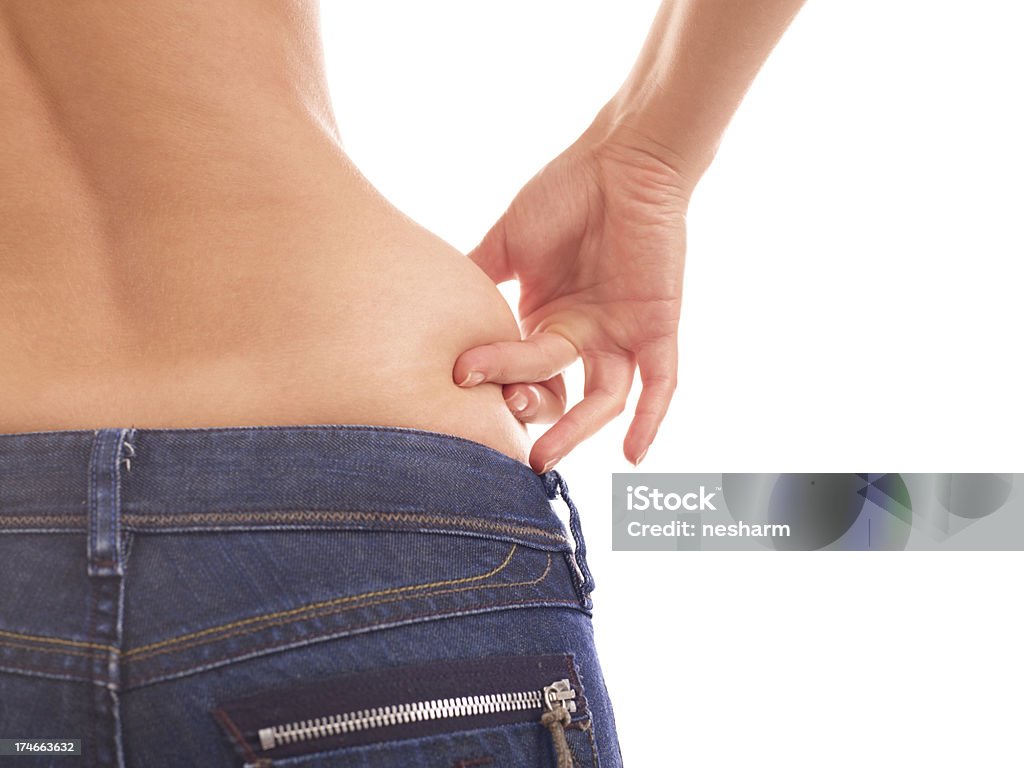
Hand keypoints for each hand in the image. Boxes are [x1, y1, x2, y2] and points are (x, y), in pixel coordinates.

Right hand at [453, 130, 690, 472]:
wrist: (620, 159)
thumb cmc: (564, 194)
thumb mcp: (507, 243)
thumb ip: (476, 277)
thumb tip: (426, 301)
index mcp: (547, 320)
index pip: (520, 371)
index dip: (496, 383)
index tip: (461, 381)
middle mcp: (583, 337)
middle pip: (558, 392)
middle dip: (530, 409)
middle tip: (503, 416)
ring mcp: (620, 335)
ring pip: (602, 399)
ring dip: (575, 430)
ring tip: (543, 457)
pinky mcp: (656, 327)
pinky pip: (660, 383)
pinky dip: (650, 418)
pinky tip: (633, 454)